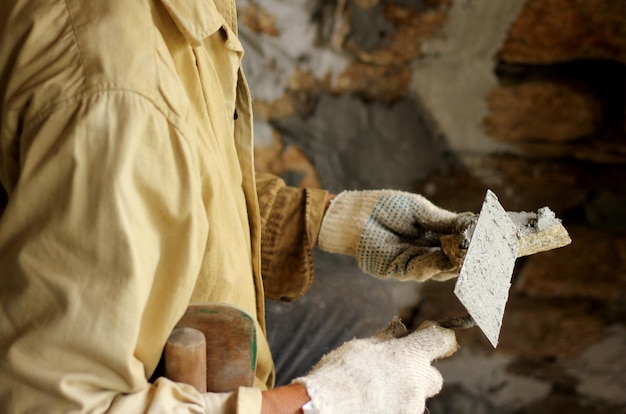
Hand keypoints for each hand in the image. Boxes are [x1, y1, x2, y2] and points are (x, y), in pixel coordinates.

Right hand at [293, 317, 457, 413]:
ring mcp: (413, 405)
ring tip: (376, 392)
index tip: (432, 339)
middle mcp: (416, 381)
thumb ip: (387, 340)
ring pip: (416, 397)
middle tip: (398, 374)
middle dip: (420, 375)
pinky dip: (393, 407)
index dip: (436, 339)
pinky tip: (374, 404)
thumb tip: (399, 331)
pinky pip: (404, 411)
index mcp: (409, 356)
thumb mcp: (364, 347)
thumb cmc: (342, 372)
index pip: (439, 341)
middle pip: (434, 378)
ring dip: (402, 393)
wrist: (329, 404)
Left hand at [317, 190, 475, 280]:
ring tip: (472, 254)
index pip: (458, 246)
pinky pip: (420, 270)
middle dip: (470, 258)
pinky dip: (436, 264)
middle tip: (490, 253)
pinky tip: (448, 258)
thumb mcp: (420, 211)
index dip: (475, 246)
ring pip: (440, 269)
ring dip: (456, 263)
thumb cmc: (385, 207)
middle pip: (453, 262)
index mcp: (432, 238)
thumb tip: (474, 225)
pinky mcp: (397, 271)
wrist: (354, 213)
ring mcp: (412, 264)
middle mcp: (425, 254)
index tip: (495, 242)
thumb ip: (444, 221)